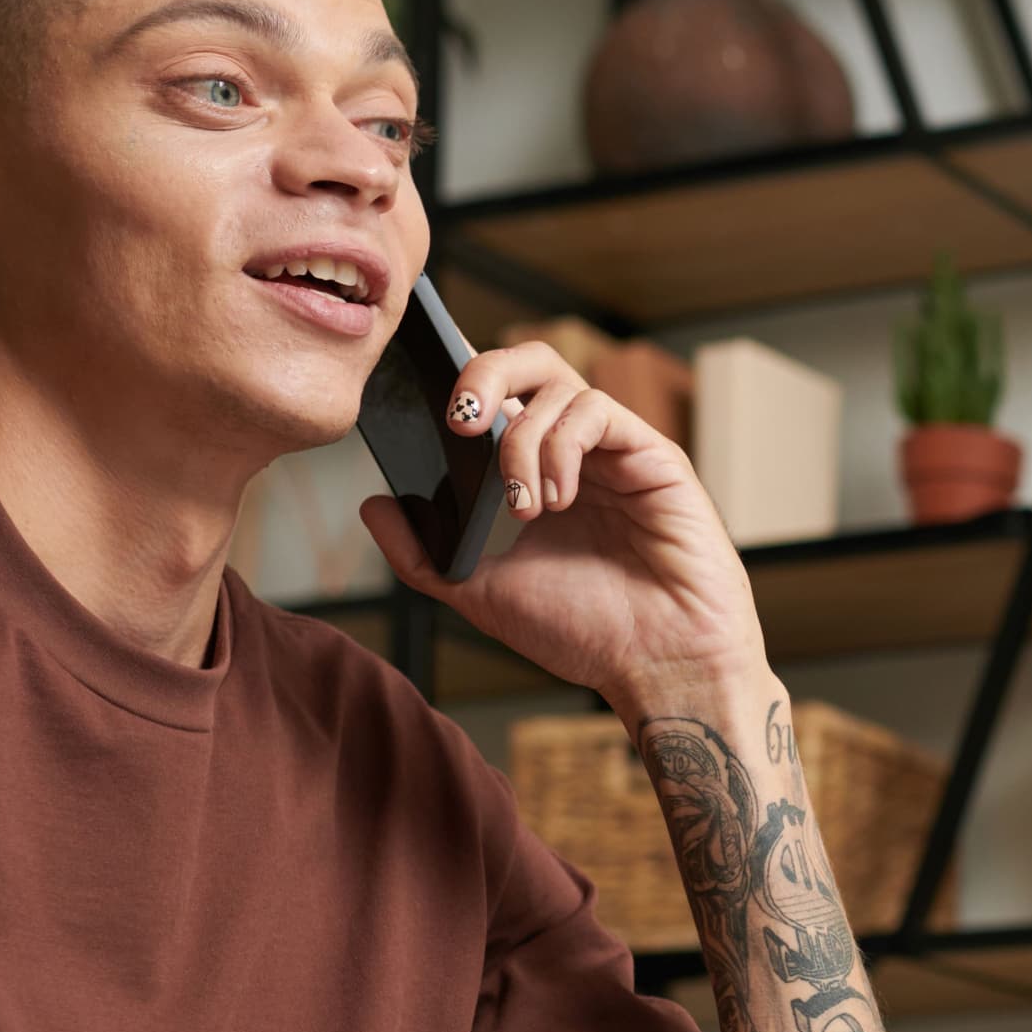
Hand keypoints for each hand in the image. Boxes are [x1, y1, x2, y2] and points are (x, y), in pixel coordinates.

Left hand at [356, 339, 765, 706]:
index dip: (460, 384)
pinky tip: (560, 500)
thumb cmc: (588, 633)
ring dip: (522, 444)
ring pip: (558, 385)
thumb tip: (374, 505)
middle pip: (529, 363)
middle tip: (459, 423)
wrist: (658, 667)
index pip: (497, 398)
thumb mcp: (482, 594)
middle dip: (483, 375)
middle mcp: (578, 451)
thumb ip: (424, 555)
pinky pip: (597, 412)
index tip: (425, 405)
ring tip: (525, 510)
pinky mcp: (654, 456)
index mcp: (537, 473)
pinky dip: (562, 448)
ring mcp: (617, 450)